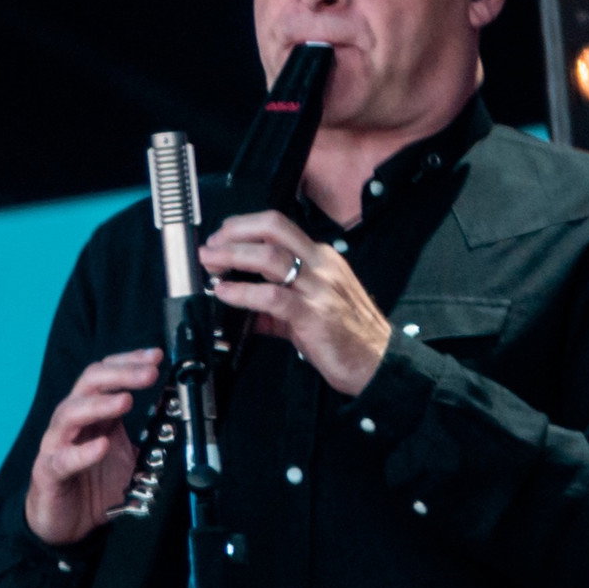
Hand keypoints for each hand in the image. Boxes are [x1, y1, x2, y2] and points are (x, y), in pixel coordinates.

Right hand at [26, 347, 163, 545]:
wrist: (68, 523)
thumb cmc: (96, 483)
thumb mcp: (131, 456)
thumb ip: (149, 437)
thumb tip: (179, 421)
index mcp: (96, 412)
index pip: (108, 374)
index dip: (130, 361)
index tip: (156, 356)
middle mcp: (75, 421)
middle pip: (90, 383)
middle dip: (121, 374)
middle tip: (149, 373)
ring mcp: (58, 444)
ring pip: (71, 413)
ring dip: (100, 404)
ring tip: (125, 401)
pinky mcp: (50, 472)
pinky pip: (63, 459)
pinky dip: (83, 452)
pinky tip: (102, 446)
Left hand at [200, 211, 390, 394]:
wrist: (378, 361)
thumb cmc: (348, 335)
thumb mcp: (311, 308)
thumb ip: (276, 302)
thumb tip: (240, 302)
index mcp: (321, 258)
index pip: (279, 226)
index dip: (245, 225)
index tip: (223, 235)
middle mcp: (321, 265)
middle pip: (273, 228)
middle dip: (235, 231)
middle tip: (211, 245)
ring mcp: (318, 287)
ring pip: (270, 256)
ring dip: (233, 256)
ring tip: (210, 263)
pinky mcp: (313, 314)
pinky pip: (272, 296)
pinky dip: (242, 292)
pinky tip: (225, 293)